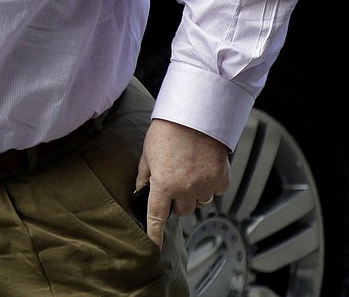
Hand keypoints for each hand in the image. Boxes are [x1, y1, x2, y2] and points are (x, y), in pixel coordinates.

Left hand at [135, 118, 230, 248]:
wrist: (195, 113)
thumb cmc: (168, 129)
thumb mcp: (148, 151)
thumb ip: (144, 174)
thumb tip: (140, 189)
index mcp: (163, 183)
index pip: (156, 216)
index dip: (154, 234)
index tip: (153, 248)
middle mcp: (185, 189)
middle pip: (181, 210)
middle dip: (177, 200)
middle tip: (175, 179)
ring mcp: (205, 185)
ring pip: (199, 202)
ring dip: (194, 192)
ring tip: (190, 168)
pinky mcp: (221, 178)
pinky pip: (215, 190)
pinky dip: (211, 183)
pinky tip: (204, 165)